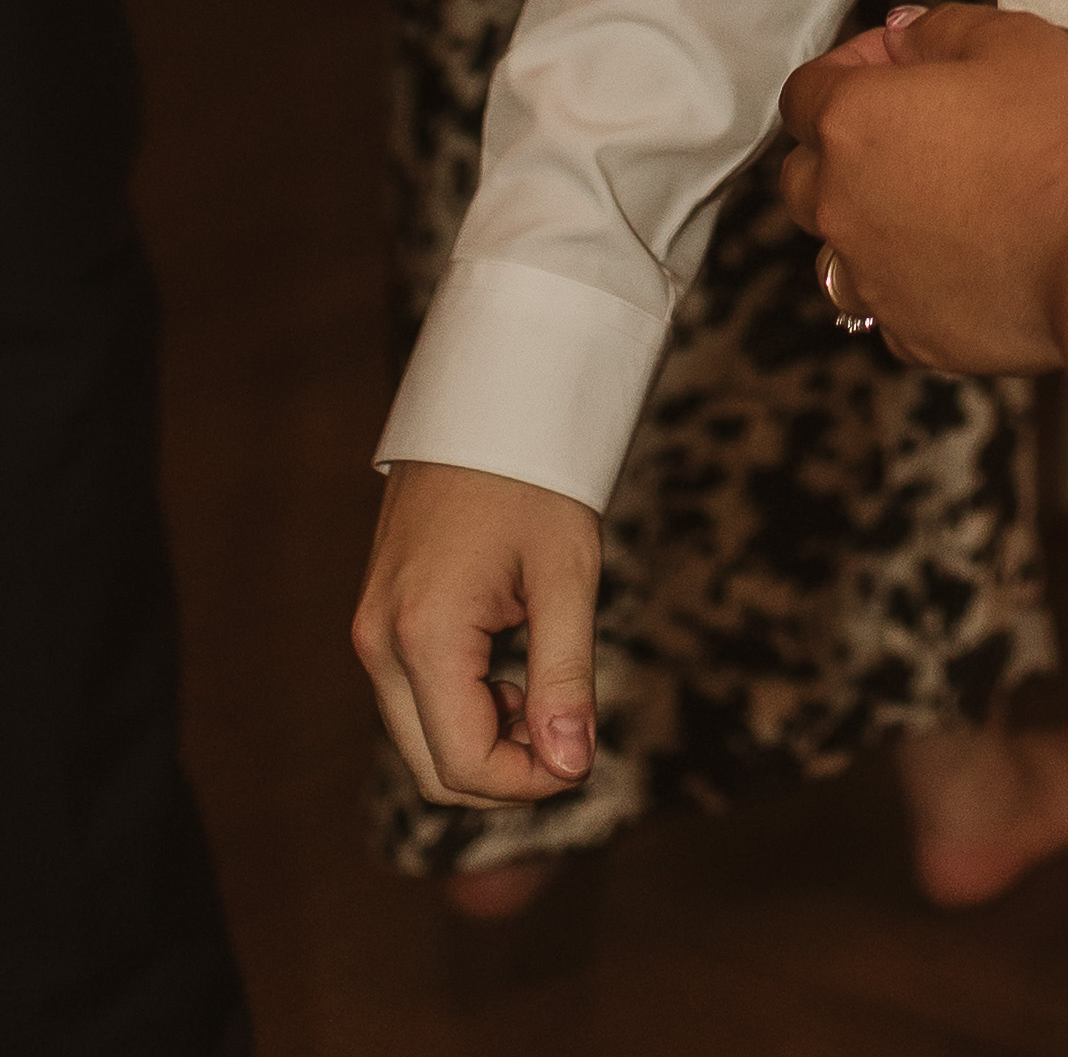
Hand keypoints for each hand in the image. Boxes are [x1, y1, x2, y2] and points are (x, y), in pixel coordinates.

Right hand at [352, 459, 601, 808]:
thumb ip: (565, 678)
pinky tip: (509, 669)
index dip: (528, 783)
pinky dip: (460, 709)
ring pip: (419, 738)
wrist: (488, 397)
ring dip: (483, 741)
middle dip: (504, 773)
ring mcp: (369, 630)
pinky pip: (412, 698)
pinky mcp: (376, 618)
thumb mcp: (567, 575)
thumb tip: (571, 769)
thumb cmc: (536, 478)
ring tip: (541, 689)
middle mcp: (378, 643)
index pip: (463, 765)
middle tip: (568, 736)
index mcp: (423, 636)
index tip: (582, 761)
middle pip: (433, 767)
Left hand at [779, 0, 1067, 373]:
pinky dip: (912, 279)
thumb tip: (901, 37)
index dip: (851, 65)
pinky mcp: (911, 336)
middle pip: (803, 175)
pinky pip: (889, 302)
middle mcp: (842, 207)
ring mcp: (873, 280)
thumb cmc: (1065, 131)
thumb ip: (939, 29)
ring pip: (839, 247)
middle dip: (842, 147)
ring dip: (871, 219)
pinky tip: (969, 257)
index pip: (805, 90)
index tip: (903, 61)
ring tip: (942, 201)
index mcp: (854, 123)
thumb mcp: (1013, 39)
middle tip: (916, 129)